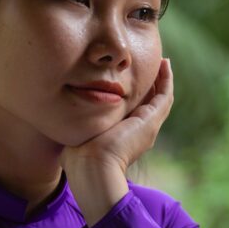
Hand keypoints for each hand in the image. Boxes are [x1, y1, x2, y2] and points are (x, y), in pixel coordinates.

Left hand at [60, 58, 172, 224]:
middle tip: (153, 64)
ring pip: (161, 98)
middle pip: (150, 103)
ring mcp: (148, 126)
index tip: (130, 77)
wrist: (92, 167)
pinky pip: (165, 95)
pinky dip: (166, 79)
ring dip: (162, 78)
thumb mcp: (78, 136)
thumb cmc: (79, 159)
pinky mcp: (151, 120)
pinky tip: (164, 63)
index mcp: (124, 135)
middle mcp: (140, 130)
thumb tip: (62, 122)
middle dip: (152, 84)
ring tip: (162, 61)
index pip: (134, 109)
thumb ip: (76, 127)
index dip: (135, 93)